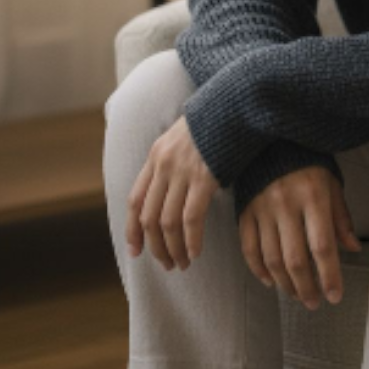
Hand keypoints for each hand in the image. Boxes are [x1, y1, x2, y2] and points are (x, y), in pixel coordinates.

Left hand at [126, 114, 219, 270]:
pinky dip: (191, 240)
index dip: (133, 229)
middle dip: (155, 247)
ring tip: (181, 264)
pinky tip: (195, 252)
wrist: (235, 104)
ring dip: (172, 248)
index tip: (136, 251)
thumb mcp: (182, 137)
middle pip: (149, 217)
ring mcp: (183, 171)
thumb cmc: (214, 123)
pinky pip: (191, 218)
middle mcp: (164, 165)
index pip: (135, 200)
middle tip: (166, 264)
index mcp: (156, 156)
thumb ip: (171, 161)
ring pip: (167, 222)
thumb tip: (169, 191)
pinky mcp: (204, 178)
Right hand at [239, 165, 361, 308]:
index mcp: (312, 196)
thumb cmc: (309, 161)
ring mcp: (262, 208)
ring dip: (285, 284)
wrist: (271, 138)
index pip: (322, 246)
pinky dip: (258, 270)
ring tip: (296, 294)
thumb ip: (340, 217)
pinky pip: (249, 248)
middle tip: (314, 303)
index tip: (334, 296)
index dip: (329, 275)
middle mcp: (285, 204)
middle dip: (306, 288)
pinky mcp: (244, 210)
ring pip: (271, 259)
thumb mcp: (331, 182)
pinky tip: (270, 281)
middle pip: (295, 259)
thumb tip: (352, 248)